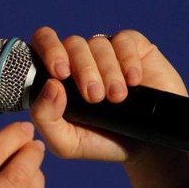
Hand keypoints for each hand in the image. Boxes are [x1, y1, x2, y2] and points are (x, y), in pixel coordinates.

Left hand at [28, 27, 188, 187]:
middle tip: (95, 97)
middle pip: (72, 43)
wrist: (145, 147)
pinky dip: (128, 61)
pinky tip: (134, 81)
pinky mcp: (133, 47)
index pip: (42, 42)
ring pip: (98, 44)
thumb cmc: (100, 141)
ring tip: (118, 97)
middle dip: (83, 69)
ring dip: (108, 72)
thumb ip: (45, 117)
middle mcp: (78, 58)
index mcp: (57, 75)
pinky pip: (124, 40)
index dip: (48, 49)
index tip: (60, 74)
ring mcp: (105, 50)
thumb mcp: (66, 142)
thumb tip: (50, 84)